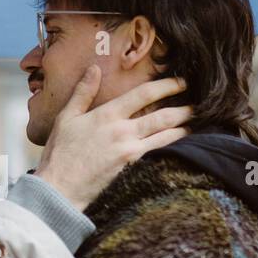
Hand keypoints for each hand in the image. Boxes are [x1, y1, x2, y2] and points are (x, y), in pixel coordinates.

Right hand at [34, 66, 191, 210]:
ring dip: (184, 129)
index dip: (166, 86)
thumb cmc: (60, 154)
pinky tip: (184, 146)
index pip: (144, 94)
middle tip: (198, 104)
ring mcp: (131, 152)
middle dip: (183, 108)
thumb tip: (93, 68)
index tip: (181, 82)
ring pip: (167, 136)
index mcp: (107, 115)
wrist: (59, 189)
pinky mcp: (134, 170)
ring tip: (195, 124)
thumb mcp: (65, 118)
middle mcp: (123, 131)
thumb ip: (83, 92)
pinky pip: (160, 155)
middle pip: (163, 116)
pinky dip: (175, 148)